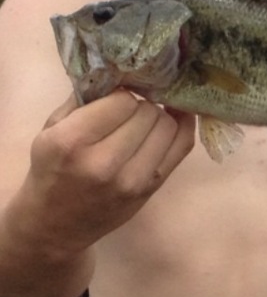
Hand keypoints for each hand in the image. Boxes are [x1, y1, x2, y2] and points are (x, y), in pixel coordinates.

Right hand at [22, 90, 195, 253]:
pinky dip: (182, 124)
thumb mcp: (53, 128)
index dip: (122, 94)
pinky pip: (183, 145)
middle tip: (130, 110)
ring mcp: (133, 180)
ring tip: (144, 120)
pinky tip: (174, 116)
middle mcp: (104, 164)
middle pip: (148, 112)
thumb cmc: (52, 169)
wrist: (55, 226)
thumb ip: (85, 97)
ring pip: (169, 125)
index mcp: (71, 143)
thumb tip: (123, 70)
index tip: (116, 98)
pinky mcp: (153, 188)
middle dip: (141, 105)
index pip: (122, 100)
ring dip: (159, 116)